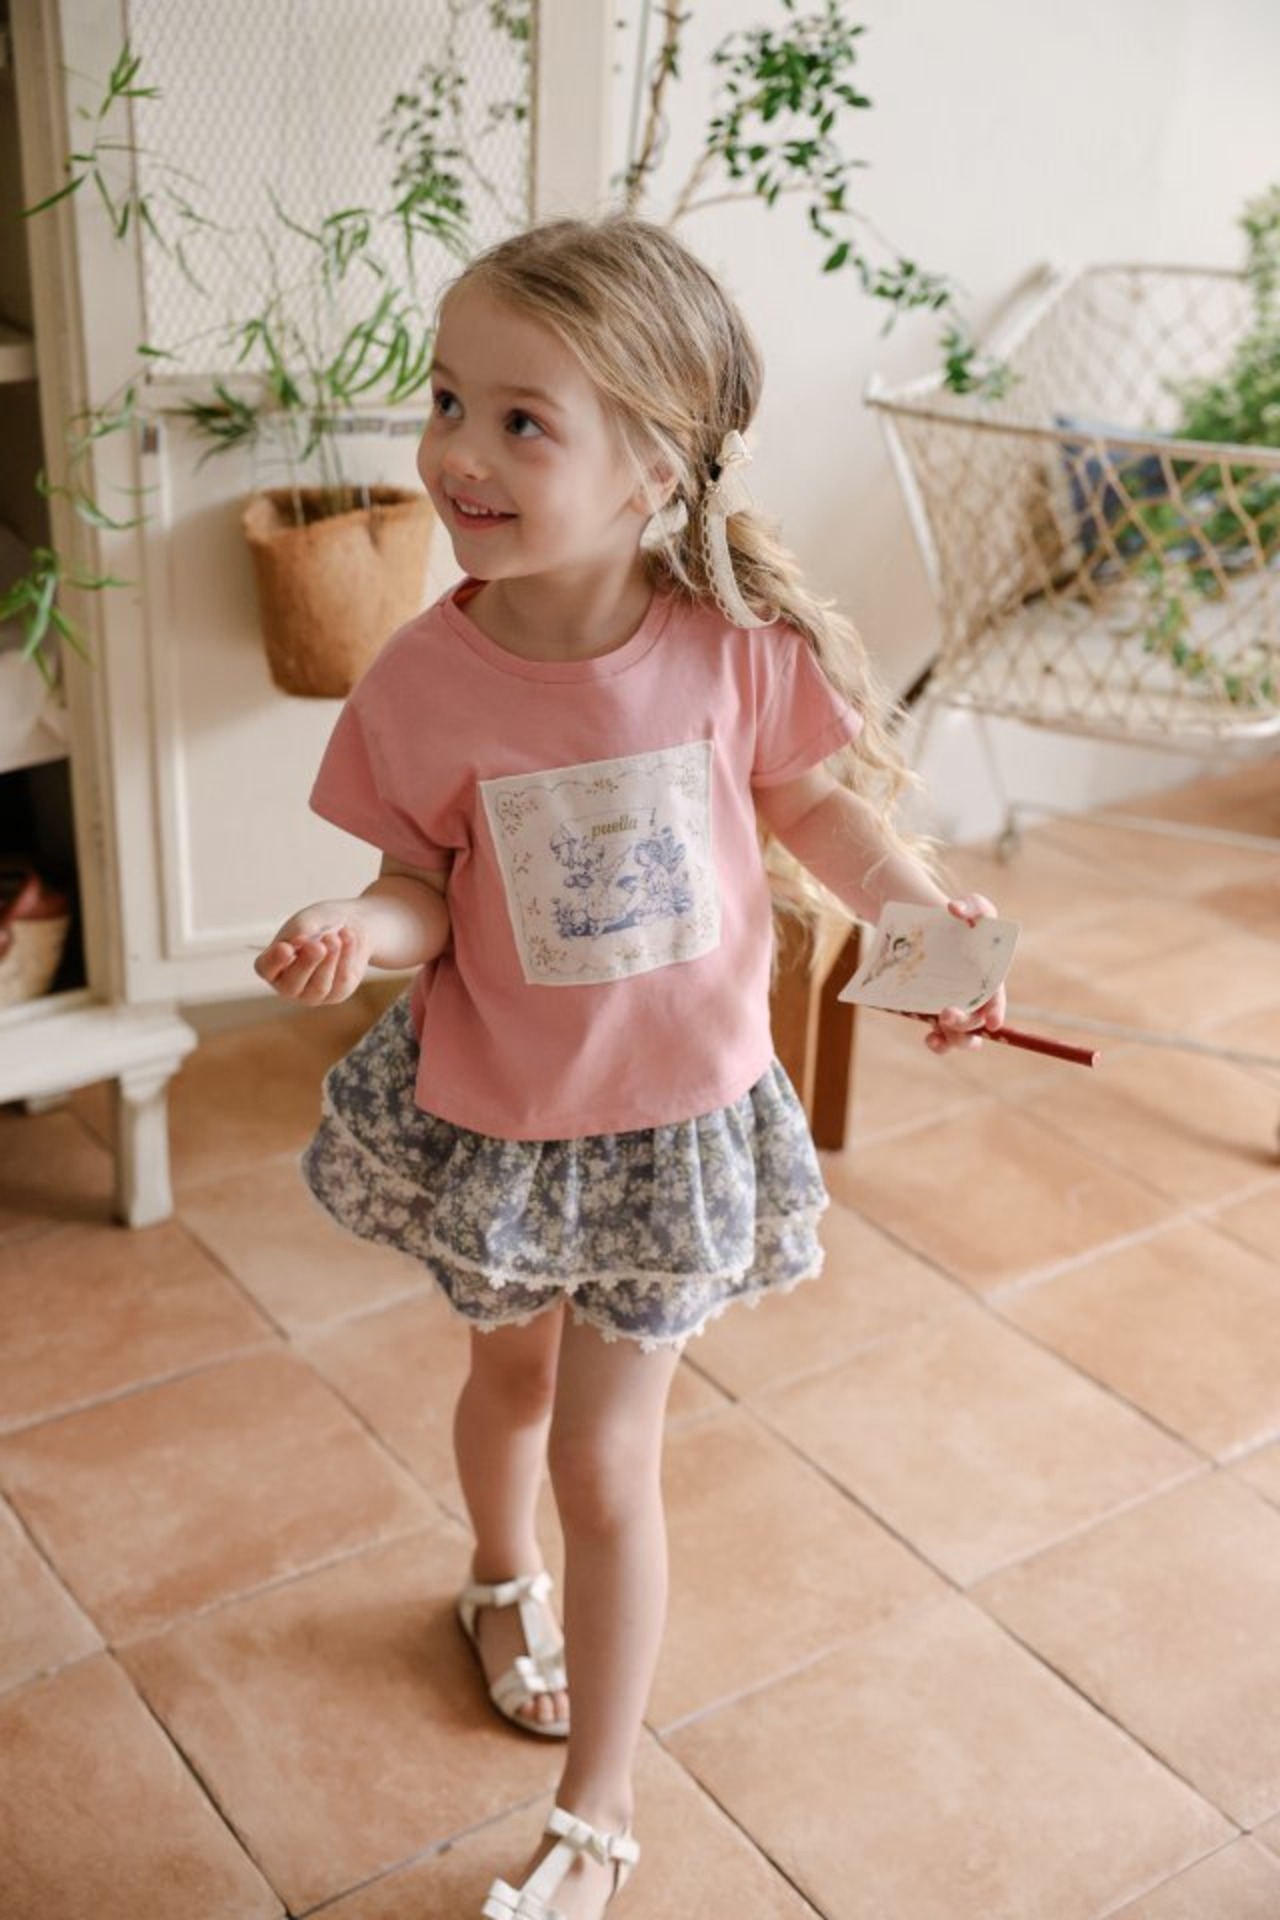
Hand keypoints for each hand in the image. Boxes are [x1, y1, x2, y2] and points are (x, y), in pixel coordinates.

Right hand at [254, 903, 371, 1004]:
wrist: (348, 926)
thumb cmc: (319, 923)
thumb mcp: (307, 920)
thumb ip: (301, 930)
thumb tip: (300, 942)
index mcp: (272, 965)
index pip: (265, 968)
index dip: (274, 961)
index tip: (286, 947)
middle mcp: (288, 984)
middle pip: (291, 985)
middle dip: (306, 963)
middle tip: (318, 945)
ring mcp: (312, 993)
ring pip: (319, 987)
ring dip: (329, 960)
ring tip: (336, 937)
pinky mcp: (337, 993)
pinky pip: (341, 981)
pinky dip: (346, 957)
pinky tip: (348, 938)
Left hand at [923, 893, 1006, 1054]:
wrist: (926, 927)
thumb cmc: (956, 917)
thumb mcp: (970, 905)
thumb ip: (973, 903)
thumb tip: (955, 910)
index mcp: (989, 978)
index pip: (996, 999)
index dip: (997, 1012)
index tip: (993, 1022)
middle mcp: (974, 997)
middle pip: (976, 1022)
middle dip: (966, 1025)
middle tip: (946, 1013)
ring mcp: (955, 1007)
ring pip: (961, 1036)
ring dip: (953, 1041)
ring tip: (935, 1037)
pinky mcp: (933, 1013)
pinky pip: (942, 1038)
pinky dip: (939, 1044)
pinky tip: (930, 1038)